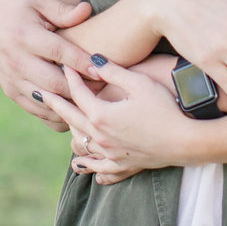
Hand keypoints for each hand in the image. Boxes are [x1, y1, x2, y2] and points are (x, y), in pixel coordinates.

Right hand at [0, 0, 95, 130]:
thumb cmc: (20, 8)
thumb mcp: (38, 1)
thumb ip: (62, 10)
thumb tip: (87, 10)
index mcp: (24, 36)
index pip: (57, 52)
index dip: (80, 62)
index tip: (102, 67)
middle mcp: (16, 61)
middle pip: (54, 83)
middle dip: (81, 88)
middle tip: (104, 87)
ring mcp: (12, 80)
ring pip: (47, 102)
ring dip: (71, 105)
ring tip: (95, 101)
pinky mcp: (12, 92)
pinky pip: (38, 111)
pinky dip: (59, 115)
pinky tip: (78, 110)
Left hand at [42, 58, 190, 184]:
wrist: (185, 141)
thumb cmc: (165, 108)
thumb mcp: (139, 84)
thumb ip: (113, 71)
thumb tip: (93, 59)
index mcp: (101, 115)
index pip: (78, 92)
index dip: (70, 77)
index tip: (64, 65)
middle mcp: (100, 137)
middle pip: (70, 118)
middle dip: (55, 103)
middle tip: (41, 93)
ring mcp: (110, 154)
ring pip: (80, 145)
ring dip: (70, 133)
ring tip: (62, 125)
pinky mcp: (122, 165)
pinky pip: (97, 168)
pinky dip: (88, 164)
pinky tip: (82, 164)